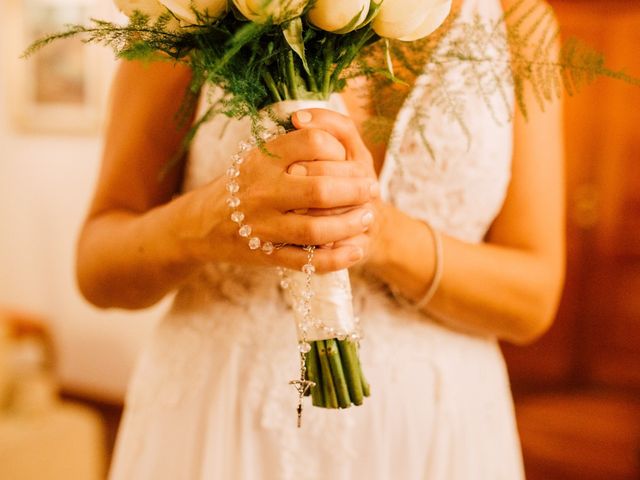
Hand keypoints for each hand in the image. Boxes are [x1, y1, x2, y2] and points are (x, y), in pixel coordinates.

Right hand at [188, 116, 379, 272]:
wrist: (201, 224)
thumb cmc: (241, 184)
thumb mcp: (256, 155)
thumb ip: (291, 144)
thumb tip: (334, 132)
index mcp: (262, 159)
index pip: (312, 142)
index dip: (338, 148)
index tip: (348, 157)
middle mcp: (262, 191)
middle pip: (320, 189)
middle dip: (355, 190)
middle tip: (371, 189)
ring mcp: (264, 226)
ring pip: (316, 229)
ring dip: (349, 224)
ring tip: (367, 217)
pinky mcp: (267, 254)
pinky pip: (306, 261)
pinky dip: (336, 259)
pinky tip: (354, 251)